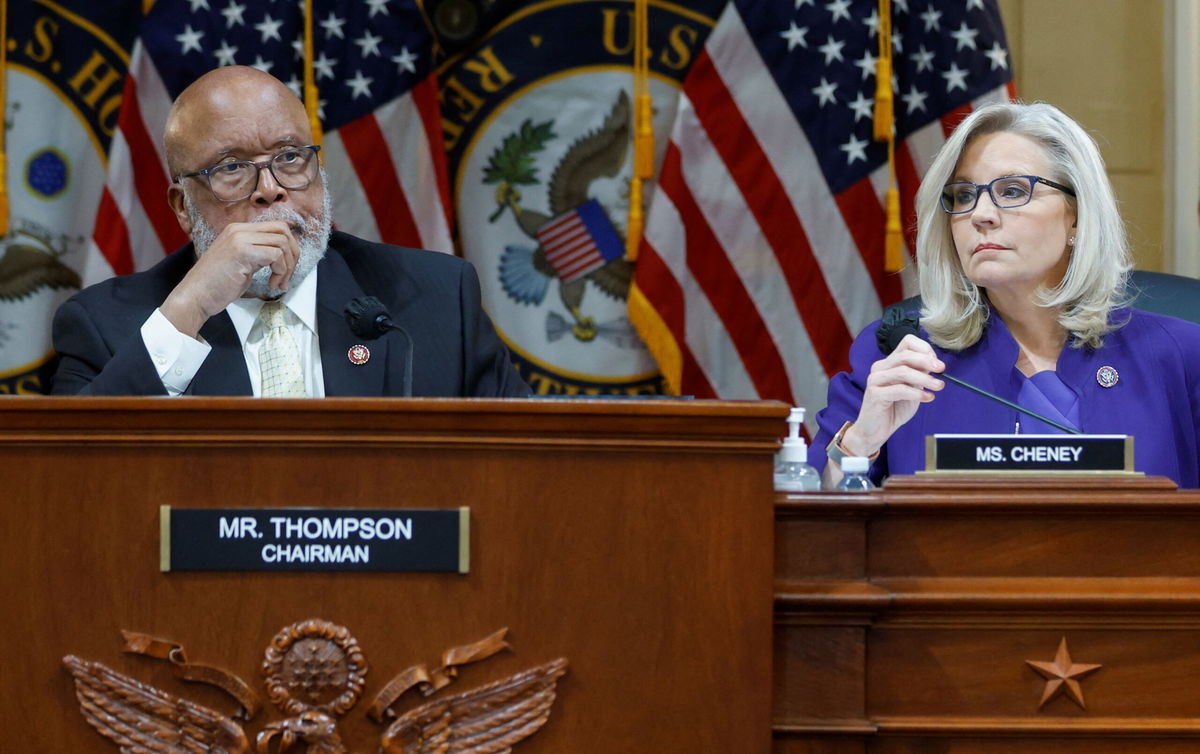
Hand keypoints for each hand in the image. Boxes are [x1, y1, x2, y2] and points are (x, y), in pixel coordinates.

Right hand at [160, 221, 300, 336]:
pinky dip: (280, 272)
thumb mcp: (241, 263)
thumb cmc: (217, 285)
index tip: (285, 268)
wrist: (195, 296)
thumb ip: (258, 253)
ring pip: (283, 242)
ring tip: (278, 283)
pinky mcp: (243, 252)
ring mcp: (240, 239)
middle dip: (293, 254)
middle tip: (286, 275)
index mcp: (238, 230)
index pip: (276, 226)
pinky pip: (276, 255)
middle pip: (283, 230)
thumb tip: (283, 254)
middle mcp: (239, 230)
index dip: (289, 247)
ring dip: (287, 266)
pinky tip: (271, 284)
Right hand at [841, 334, 944, 455]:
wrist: (875, 431)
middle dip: (926, 361)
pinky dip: (917, 394)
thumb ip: (920, 375)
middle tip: (942, 370)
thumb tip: (935, 364)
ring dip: (925, 379)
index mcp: (889, 363)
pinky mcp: (874, 394)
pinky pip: (899, 390)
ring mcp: (875, 380)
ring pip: (903, 371)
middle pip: (905, 355)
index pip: (907, 342)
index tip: (937, 363)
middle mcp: (880, 368)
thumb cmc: (893, 409)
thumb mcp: (912, 389)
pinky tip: (928, 398)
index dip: (925, 349)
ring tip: (938, 387)